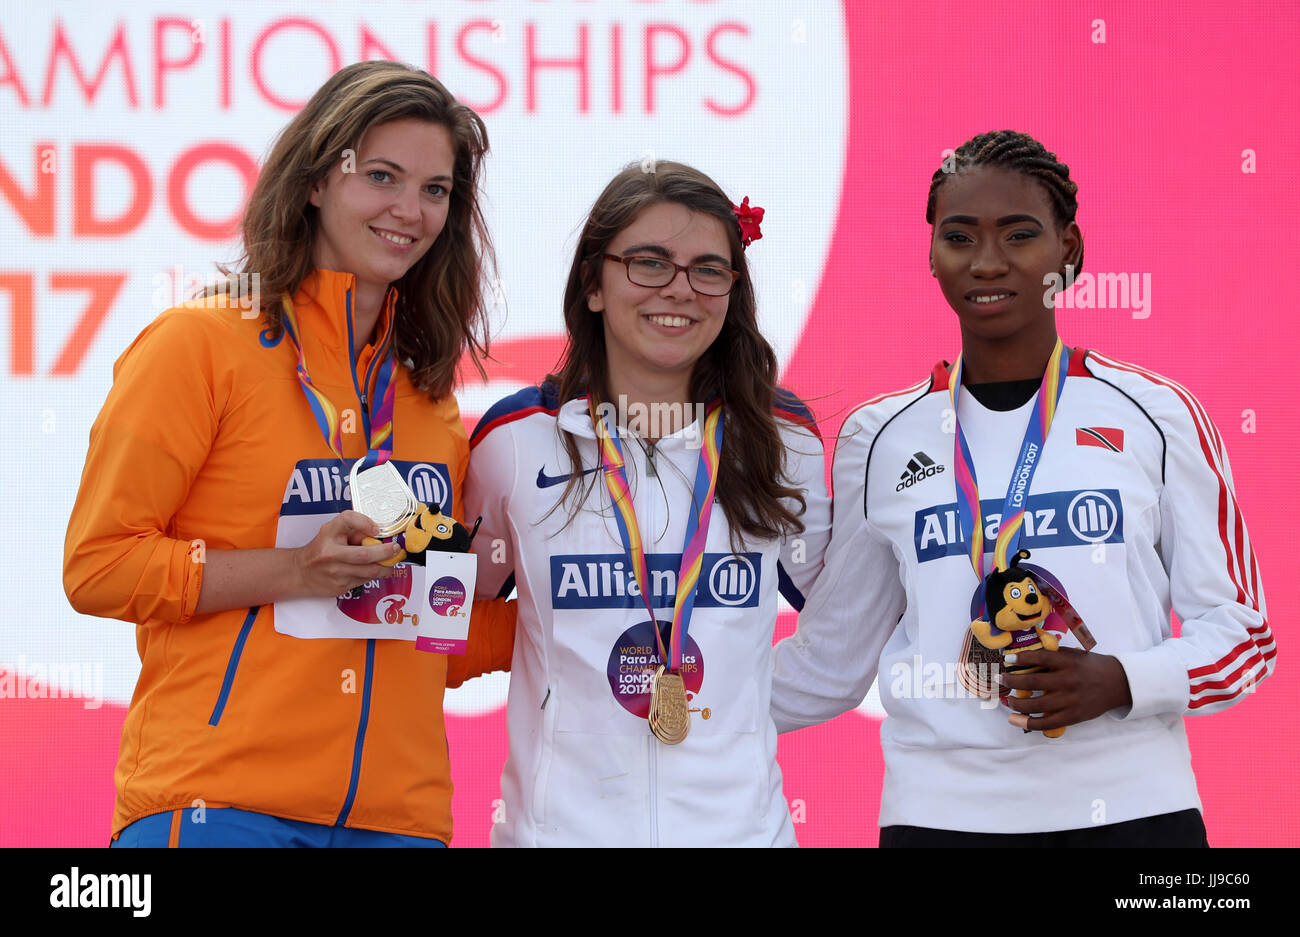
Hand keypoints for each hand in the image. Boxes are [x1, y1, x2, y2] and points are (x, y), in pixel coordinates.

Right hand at [293, 510, 401, 597]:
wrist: (300, 573)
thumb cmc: (320, 549)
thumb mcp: (331, 532)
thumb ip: (353, 530)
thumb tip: (379, 533)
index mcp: (328, 534)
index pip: (347, 520)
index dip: (365, 522)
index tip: (377, 528)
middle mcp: (331, 553)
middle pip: (365, 554)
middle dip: (386, 552)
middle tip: (396, 549)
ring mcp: (336, 572)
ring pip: (369, 571)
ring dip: (386, 567)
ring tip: (393, 561)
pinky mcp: (340, 586)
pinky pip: (364, 580)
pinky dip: (374, 575)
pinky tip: (377, 570)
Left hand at [1000, 648, 1131, 732]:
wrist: (1119, 683)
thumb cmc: (1093, 666)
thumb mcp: (1075, 654)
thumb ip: (1054, 654)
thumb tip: (1026, 653)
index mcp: (1068, 662)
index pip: (1039, 658)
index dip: (1020, 659)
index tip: (1007, 660)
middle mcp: (1068, 681)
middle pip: (1032, 683)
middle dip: (1012, 681)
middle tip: (1002, 679)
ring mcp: (1070, 700)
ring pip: (1036, 705)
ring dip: (1016, 703)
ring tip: (1008, 700)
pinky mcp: (1073, 716)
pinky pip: (1047, 723)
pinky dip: (1028, 723)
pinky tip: (1015, 719)